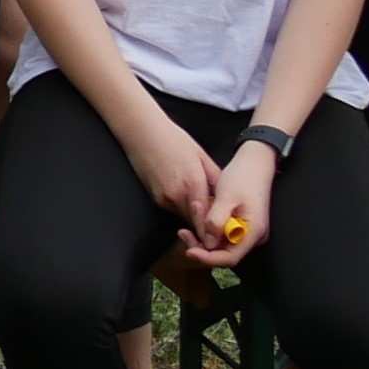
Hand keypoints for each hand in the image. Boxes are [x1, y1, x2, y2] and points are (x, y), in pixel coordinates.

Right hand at [126, 113, 219, 235]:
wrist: (142, 132)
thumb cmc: (172, 139)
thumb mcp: (201, 156)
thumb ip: (215, 178)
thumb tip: (226, 194)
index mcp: (193, 183)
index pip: (206, 218)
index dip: (214, 230)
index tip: (221, 236)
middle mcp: (177, 195)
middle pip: (196, 221)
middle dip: (206, 223)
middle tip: (217, 221)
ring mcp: (164, 198)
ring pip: (185, 215)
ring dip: (194, 215)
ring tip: (204, 204)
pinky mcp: (155, 197)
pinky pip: (174, 208)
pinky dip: (183, 206)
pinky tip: (185, 193)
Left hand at [183, 139, 274, 266]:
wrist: (254, 164)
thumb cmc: (243, 177)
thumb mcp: (226, 197)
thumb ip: (216, 220)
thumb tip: (207, 243)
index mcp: (253, 232)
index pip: (230, 258)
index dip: (208, 258)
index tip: (189, 250)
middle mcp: (252, 237)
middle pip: (224, 254)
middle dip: (202, 247)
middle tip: (183, 233)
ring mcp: (247, 232)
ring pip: (221, 245)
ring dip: (203, 237)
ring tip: (189, 221)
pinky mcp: (240, 226)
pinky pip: (222, 235)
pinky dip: (208, 229)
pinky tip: (199, 216)